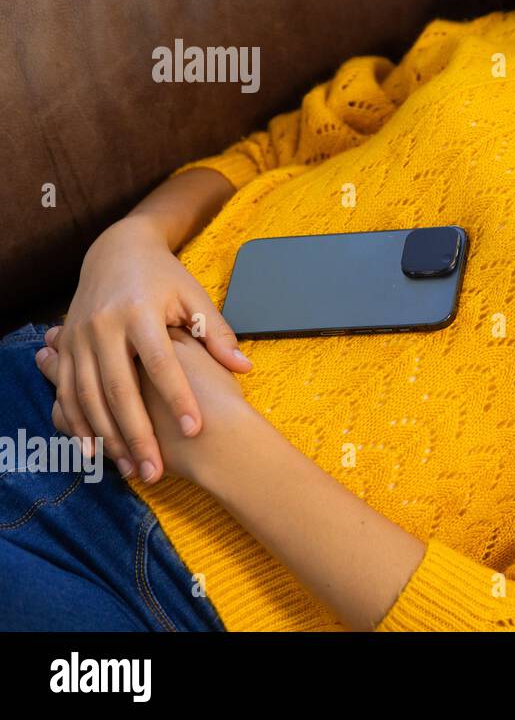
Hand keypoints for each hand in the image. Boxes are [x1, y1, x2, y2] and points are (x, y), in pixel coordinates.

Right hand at [47, 216, 251, 481]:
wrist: (116, 250)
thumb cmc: (164, 277)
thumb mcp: (193, 296)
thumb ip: (216, 333)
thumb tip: (244, 367)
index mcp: (140, 312)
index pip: (161, 363)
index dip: (178, 397)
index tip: (196, 429)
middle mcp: (104, 326)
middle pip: (119, 388)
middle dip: (137, 433)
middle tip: (155, 469)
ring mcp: (79, 338)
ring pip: (87, 397)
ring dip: (107, 437)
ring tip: (131, 468)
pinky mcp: (66, 348)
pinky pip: (66, 393)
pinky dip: (78, 424)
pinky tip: (95, 452)